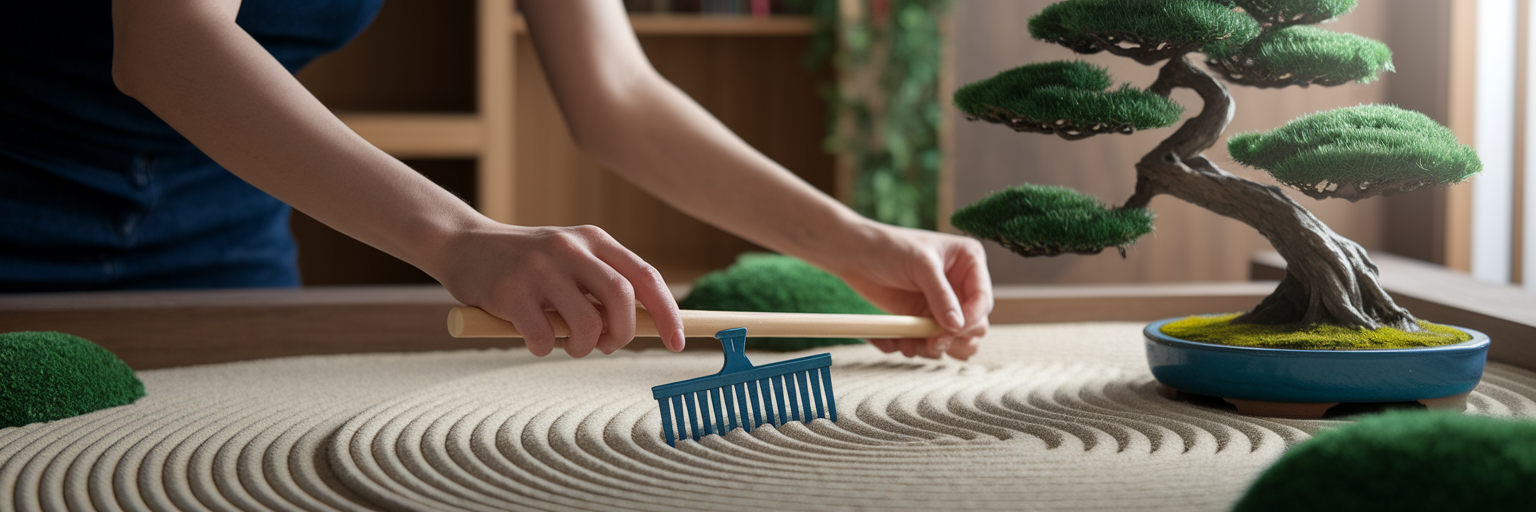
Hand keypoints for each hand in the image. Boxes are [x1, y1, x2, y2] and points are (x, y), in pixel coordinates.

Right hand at [431, 221, 685, 357]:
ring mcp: (539, 268)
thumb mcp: (572, 260)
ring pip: (586, 323)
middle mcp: (570, 248)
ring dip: (584, 347)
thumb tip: (648, 325)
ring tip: (569, 343)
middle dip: (624, 333)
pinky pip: (545, 338)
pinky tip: (534, 336)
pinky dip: (545, 348)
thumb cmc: (529, 264)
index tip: (678, 340)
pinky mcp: (511, 292)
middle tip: (608, 345)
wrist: (465, 246)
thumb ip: (604, 285)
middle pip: (622, 297)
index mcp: (593, 240)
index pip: (645, 276)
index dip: (667, 311)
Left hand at [825, 222, 991, 359]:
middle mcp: (960, 288)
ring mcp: (941, 307)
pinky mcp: (922, 321)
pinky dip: (911, 348)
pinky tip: (892, 341)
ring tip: (910, 345)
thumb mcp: (920, 265)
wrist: (854, 255)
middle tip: (930, 341)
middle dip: (953, 339)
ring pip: (954, 343)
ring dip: (933, 349)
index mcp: (969, 264)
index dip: (970, 320)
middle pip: (975, 327)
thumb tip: (956, 327)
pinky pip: (926, 345)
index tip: (950, 331)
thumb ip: (941, 296)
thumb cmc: (890, 247)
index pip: (982, 301)